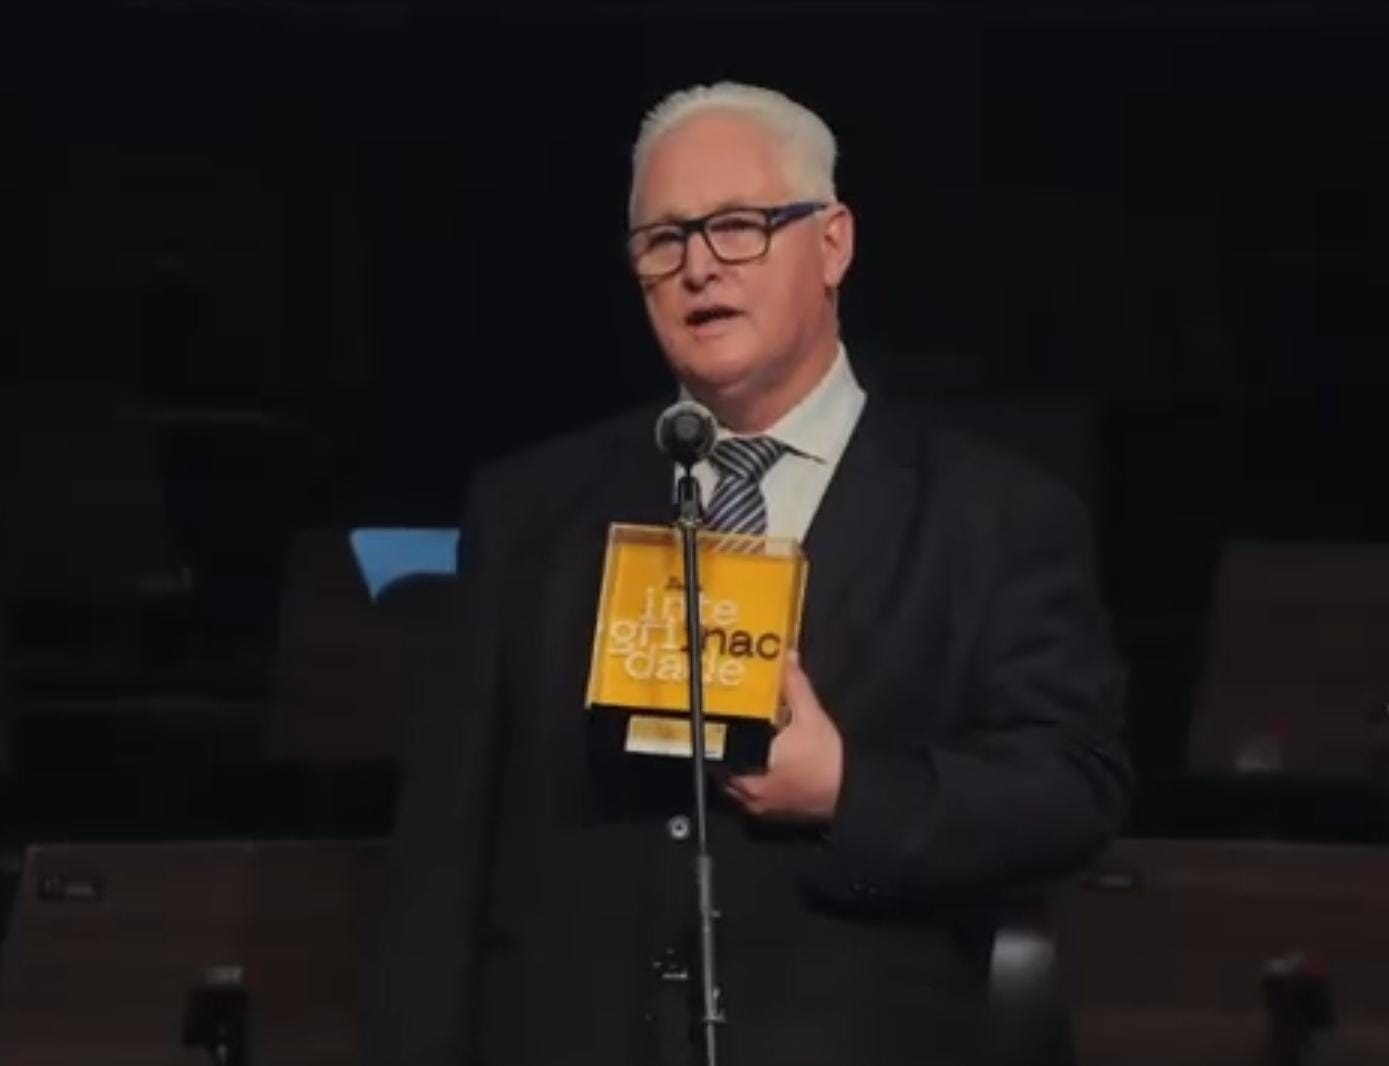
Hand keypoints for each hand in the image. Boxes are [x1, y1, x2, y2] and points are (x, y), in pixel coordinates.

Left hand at [723, 651, 842, 821]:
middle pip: (727, 774)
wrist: (856, 792)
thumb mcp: (811, 716)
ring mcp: (767, 808)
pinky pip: (759, 796)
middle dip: (728, 753)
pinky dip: (759, 779)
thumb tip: (787, 660)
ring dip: (743, 768)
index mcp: (750, 775)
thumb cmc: (829, 760)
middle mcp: (753, 796)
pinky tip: (770, 764)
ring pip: (742, 788)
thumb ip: (795, 687)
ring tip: (749, 745)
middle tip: (730, 731)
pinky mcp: (782, 813)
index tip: (715, 726)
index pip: (717, 761)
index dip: (714, 743)